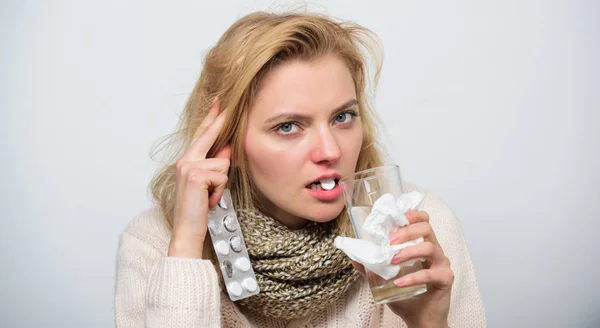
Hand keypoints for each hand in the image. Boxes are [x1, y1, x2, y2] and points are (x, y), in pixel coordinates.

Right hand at [168, 98, 230, 258]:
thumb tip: (228, 148)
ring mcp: (188, 167)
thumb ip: (216, 164)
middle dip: (220, 122)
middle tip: (227, 104)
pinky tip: (209, 200)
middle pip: (208, 135)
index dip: (210, 118)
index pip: (201, 135)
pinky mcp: (195, 175)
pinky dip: (220, 190)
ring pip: (223, 162)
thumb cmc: (198, 209)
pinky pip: (222, 175)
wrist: (187, 230)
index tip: (218, 102)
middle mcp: (184, 161)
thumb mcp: (209, 184)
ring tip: (211, 196)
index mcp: (186, 161)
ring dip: (222, 182)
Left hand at [351, 210, 453, 327]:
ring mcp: (442, 264)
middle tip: (390, 241)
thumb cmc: (406, 295)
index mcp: (422, 244)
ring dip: (408, 252)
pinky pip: (431, 274)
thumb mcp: (384, 278)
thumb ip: (372, 266)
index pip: (423, 220)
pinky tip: (399, 283)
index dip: (412, 215)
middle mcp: (435, 250)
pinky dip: (413, 277)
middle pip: (426, 228)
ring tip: (393, 260)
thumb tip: (353, 257)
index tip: (396, 219)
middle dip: (406, 231)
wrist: (420, 319)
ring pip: (429, 248)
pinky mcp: (445, 279)